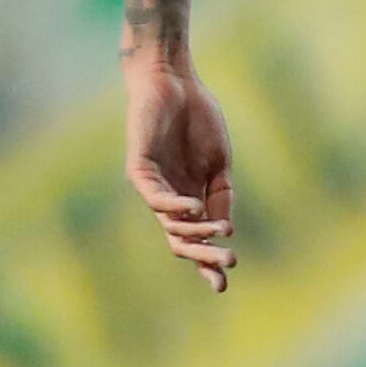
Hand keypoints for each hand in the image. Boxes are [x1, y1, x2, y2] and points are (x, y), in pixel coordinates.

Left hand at [122, 47, 237, 290]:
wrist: (175, 82)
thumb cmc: (198, 119)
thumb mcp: (218, 164)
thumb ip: (221, 197)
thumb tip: (224, 232)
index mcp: (189, 199)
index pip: (195, 240)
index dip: (208, 262)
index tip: (224, 284)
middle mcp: (168, 198)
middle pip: (180, 240)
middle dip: (203, 256)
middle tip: (227, 265)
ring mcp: (152, 185)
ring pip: (169, 223)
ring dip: (196, 232)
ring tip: (220, 235)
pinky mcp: (139, 169)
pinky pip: (155, 197)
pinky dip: (175, 207)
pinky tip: (194, 208)